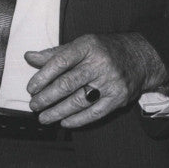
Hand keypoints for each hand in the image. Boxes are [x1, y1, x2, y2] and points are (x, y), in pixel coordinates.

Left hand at [25, 32, 167, 128]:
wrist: (140, 58)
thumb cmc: (102, 50)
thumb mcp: (80, 45)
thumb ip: (55, 53)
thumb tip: (28, 57)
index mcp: (87, 46)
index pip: (60, 62)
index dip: (43, 76)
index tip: (31, 88)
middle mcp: (99, 64)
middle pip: (68, 84)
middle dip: (47, 97)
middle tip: (34, 105)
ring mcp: (110, 82)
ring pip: (79, 101)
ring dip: (58, 112)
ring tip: (44, 117)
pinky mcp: (119, 97)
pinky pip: (95, 112)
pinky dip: (78, 119)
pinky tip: (64, 122)